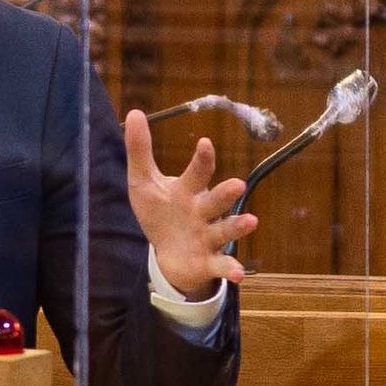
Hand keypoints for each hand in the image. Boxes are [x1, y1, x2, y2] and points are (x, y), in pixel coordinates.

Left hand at [125, 111, 258, 299]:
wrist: (168, 254)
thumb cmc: (161, 212)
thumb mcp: (144, 182)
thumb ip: (140, 150)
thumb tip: (134, 111)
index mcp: (188, 190)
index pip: (197, 172)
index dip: (202, 159)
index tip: (205, 143)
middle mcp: (203, 211)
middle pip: (217, 200)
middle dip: (226, 193)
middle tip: (237, 185)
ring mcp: (208, 237)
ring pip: (225, 229)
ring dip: (238, 226)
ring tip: (251, 221)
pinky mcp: (208, 261)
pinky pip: (221, 265)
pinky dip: (230, 268)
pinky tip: (239, 274)